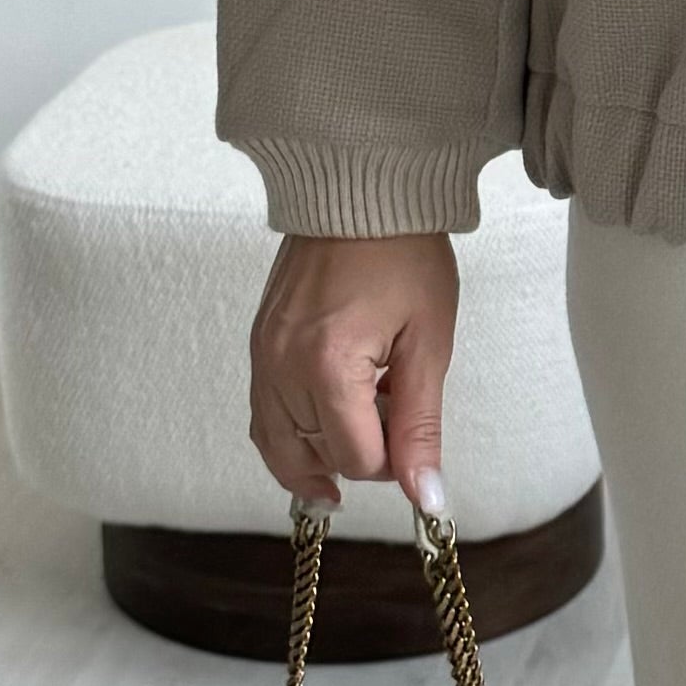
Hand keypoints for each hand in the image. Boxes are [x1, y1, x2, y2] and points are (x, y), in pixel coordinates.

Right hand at [248, 231, 457, 514]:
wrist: (360, 189)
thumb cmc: (403, 252)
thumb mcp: (428, 344)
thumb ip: (420, 426)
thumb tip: (426, 495)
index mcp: (327, 366)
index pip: (355, 459)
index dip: (394, 463)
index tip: (415, 435)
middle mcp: (280, 366)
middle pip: (315, 457)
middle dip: (359, 456)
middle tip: (394, 429)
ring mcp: (261, 355)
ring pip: (276, 446)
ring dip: (318, 456)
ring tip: (360, 443)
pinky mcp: (258, 345)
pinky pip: (262, 414)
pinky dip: (291, 434)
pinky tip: (324, 429)